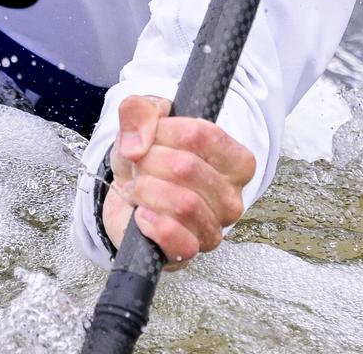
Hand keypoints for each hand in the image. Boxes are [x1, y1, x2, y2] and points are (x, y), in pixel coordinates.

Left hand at [101, 95, 255, 269]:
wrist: (127, 192)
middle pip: (186, 167)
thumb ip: (139, 110)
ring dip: (146, 190)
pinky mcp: (189, 252)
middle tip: (140, 165)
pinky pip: (177, 239)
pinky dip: (152, 223)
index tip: (152, 135)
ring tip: (139, 188)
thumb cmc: (148, 156)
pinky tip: (142, 215)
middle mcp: (232, 197)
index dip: (165, 130)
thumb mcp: (142, 120)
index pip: (201, 135)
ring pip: (182, 203)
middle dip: (149, 161)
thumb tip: (137, 143)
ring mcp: (213, 228)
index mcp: (235, 161)